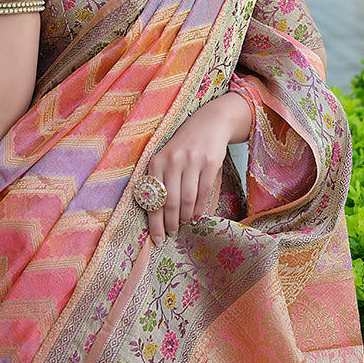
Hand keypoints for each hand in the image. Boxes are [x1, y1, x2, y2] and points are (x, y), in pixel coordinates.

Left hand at [145, 92, 251, 244]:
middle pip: (170, 202)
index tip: (156, 239)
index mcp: (157, 161)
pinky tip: (197, 216)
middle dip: (170, 223)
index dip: (154, 222)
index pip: (153, 198)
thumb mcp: (167, 158)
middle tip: (172, 233)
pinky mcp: (210, 162)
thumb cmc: (184, 146)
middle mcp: (173, 160)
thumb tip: (158, 218)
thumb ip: (162, 182)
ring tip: (184, 223)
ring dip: (185, 216)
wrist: (209, 123)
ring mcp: (192, 161)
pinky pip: (204, 192)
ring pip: (187, 199)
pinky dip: (200, 208)